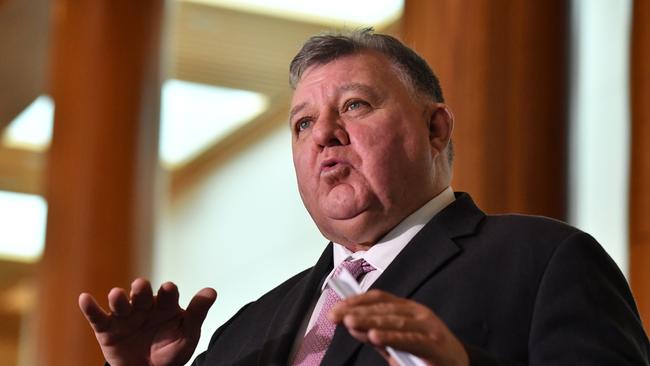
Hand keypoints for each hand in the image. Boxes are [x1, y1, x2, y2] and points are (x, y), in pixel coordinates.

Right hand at [78, 278, 216, 365]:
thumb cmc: (171, 348)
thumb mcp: (188, 334)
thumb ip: (197, 313)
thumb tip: (212, 291)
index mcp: (166, 305)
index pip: (168, 294)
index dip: (168, 292)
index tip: (168, 289)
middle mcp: (145, 306)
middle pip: (142, 294)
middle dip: (141, 290)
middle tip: (140, 286)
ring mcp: (126, 316)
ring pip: (121, 304)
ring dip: (119, 298)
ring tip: (117, 295)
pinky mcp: (108, 329)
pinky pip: (98, 318)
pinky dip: (91, 308)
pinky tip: (85, 298)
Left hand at [329, 290, 467, 365]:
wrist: (457, 365)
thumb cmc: (423, 353)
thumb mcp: (395, 342)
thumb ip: (374, 334)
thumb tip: (349, 324)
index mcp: (407, 308)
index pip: (379, 298)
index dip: (356, 300)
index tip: (337, 307)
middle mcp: (417, 313)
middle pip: (382, 309)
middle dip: (357, 311)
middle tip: (335, 315)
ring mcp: (427, 326)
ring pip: (394, 321)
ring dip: (370, 321)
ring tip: (350, 322)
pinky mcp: (433, 344)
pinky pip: (408, 339)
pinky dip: (391, 337)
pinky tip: (374, 336)